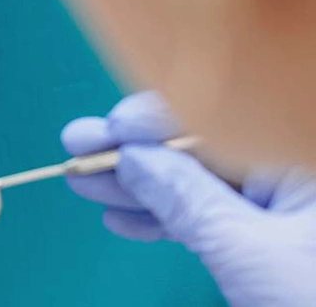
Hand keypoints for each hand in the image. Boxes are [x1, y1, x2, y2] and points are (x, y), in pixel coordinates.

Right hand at [61, 91, 315, 306]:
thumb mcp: (248, 252)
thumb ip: (186, 198)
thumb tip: (130, 157)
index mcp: (303, 155)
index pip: (225, 115)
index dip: (160, 117)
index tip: (108, 130)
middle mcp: (296, 170)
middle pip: (206, 146)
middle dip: (137, 153)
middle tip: (75, 147)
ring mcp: (289, 207)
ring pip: (203, 183)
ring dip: (142, 187)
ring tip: (85, 186)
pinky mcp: (278, 239)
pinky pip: (217, 216)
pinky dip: (170, 220)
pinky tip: (124, 219)